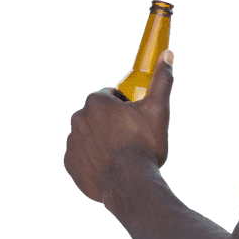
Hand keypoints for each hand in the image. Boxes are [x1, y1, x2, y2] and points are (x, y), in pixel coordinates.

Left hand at [64, 51, 173, 203]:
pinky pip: (80, 157)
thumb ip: (161, 80)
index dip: (124, 106)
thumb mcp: (157, 109)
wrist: (130, 184)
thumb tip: (167, 55)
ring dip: (100, 141)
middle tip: (129, 138)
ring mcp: (72, 142)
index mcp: (96, 102)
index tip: (134, 119)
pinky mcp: (70, 164)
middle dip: (110, 123)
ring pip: (88, 136)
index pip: (109, 96)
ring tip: (120, 155)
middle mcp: (78, 118)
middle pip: (97, 116)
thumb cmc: (143, 145)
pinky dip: (92, 160)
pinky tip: (109, 167)